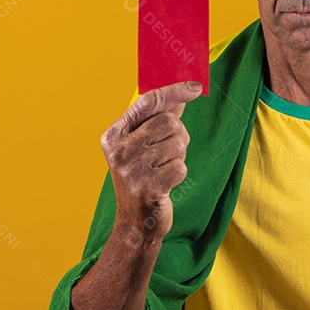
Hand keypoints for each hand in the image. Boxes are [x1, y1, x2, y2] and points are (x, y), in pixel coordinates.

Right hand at [100, 80, 201, 244]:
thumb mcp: (142, 145)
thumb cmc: (142, 177)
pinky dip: (179, 173)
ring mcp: (132, 170)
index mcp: (114, 135)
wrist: (135, 222)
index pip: (147, 102)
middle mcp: (119, 150)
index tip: (194, 87)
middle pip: (168, 122)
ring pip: (177, 144)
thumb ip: (159, 117)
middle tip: (170, 150)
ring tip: (164, 168)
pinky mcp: (148, 188)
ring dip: (179, 156)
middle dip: (178, 134)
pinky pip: (180, 167)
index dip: (173, 91)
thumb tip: (182, 91)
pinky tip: (166, 182)